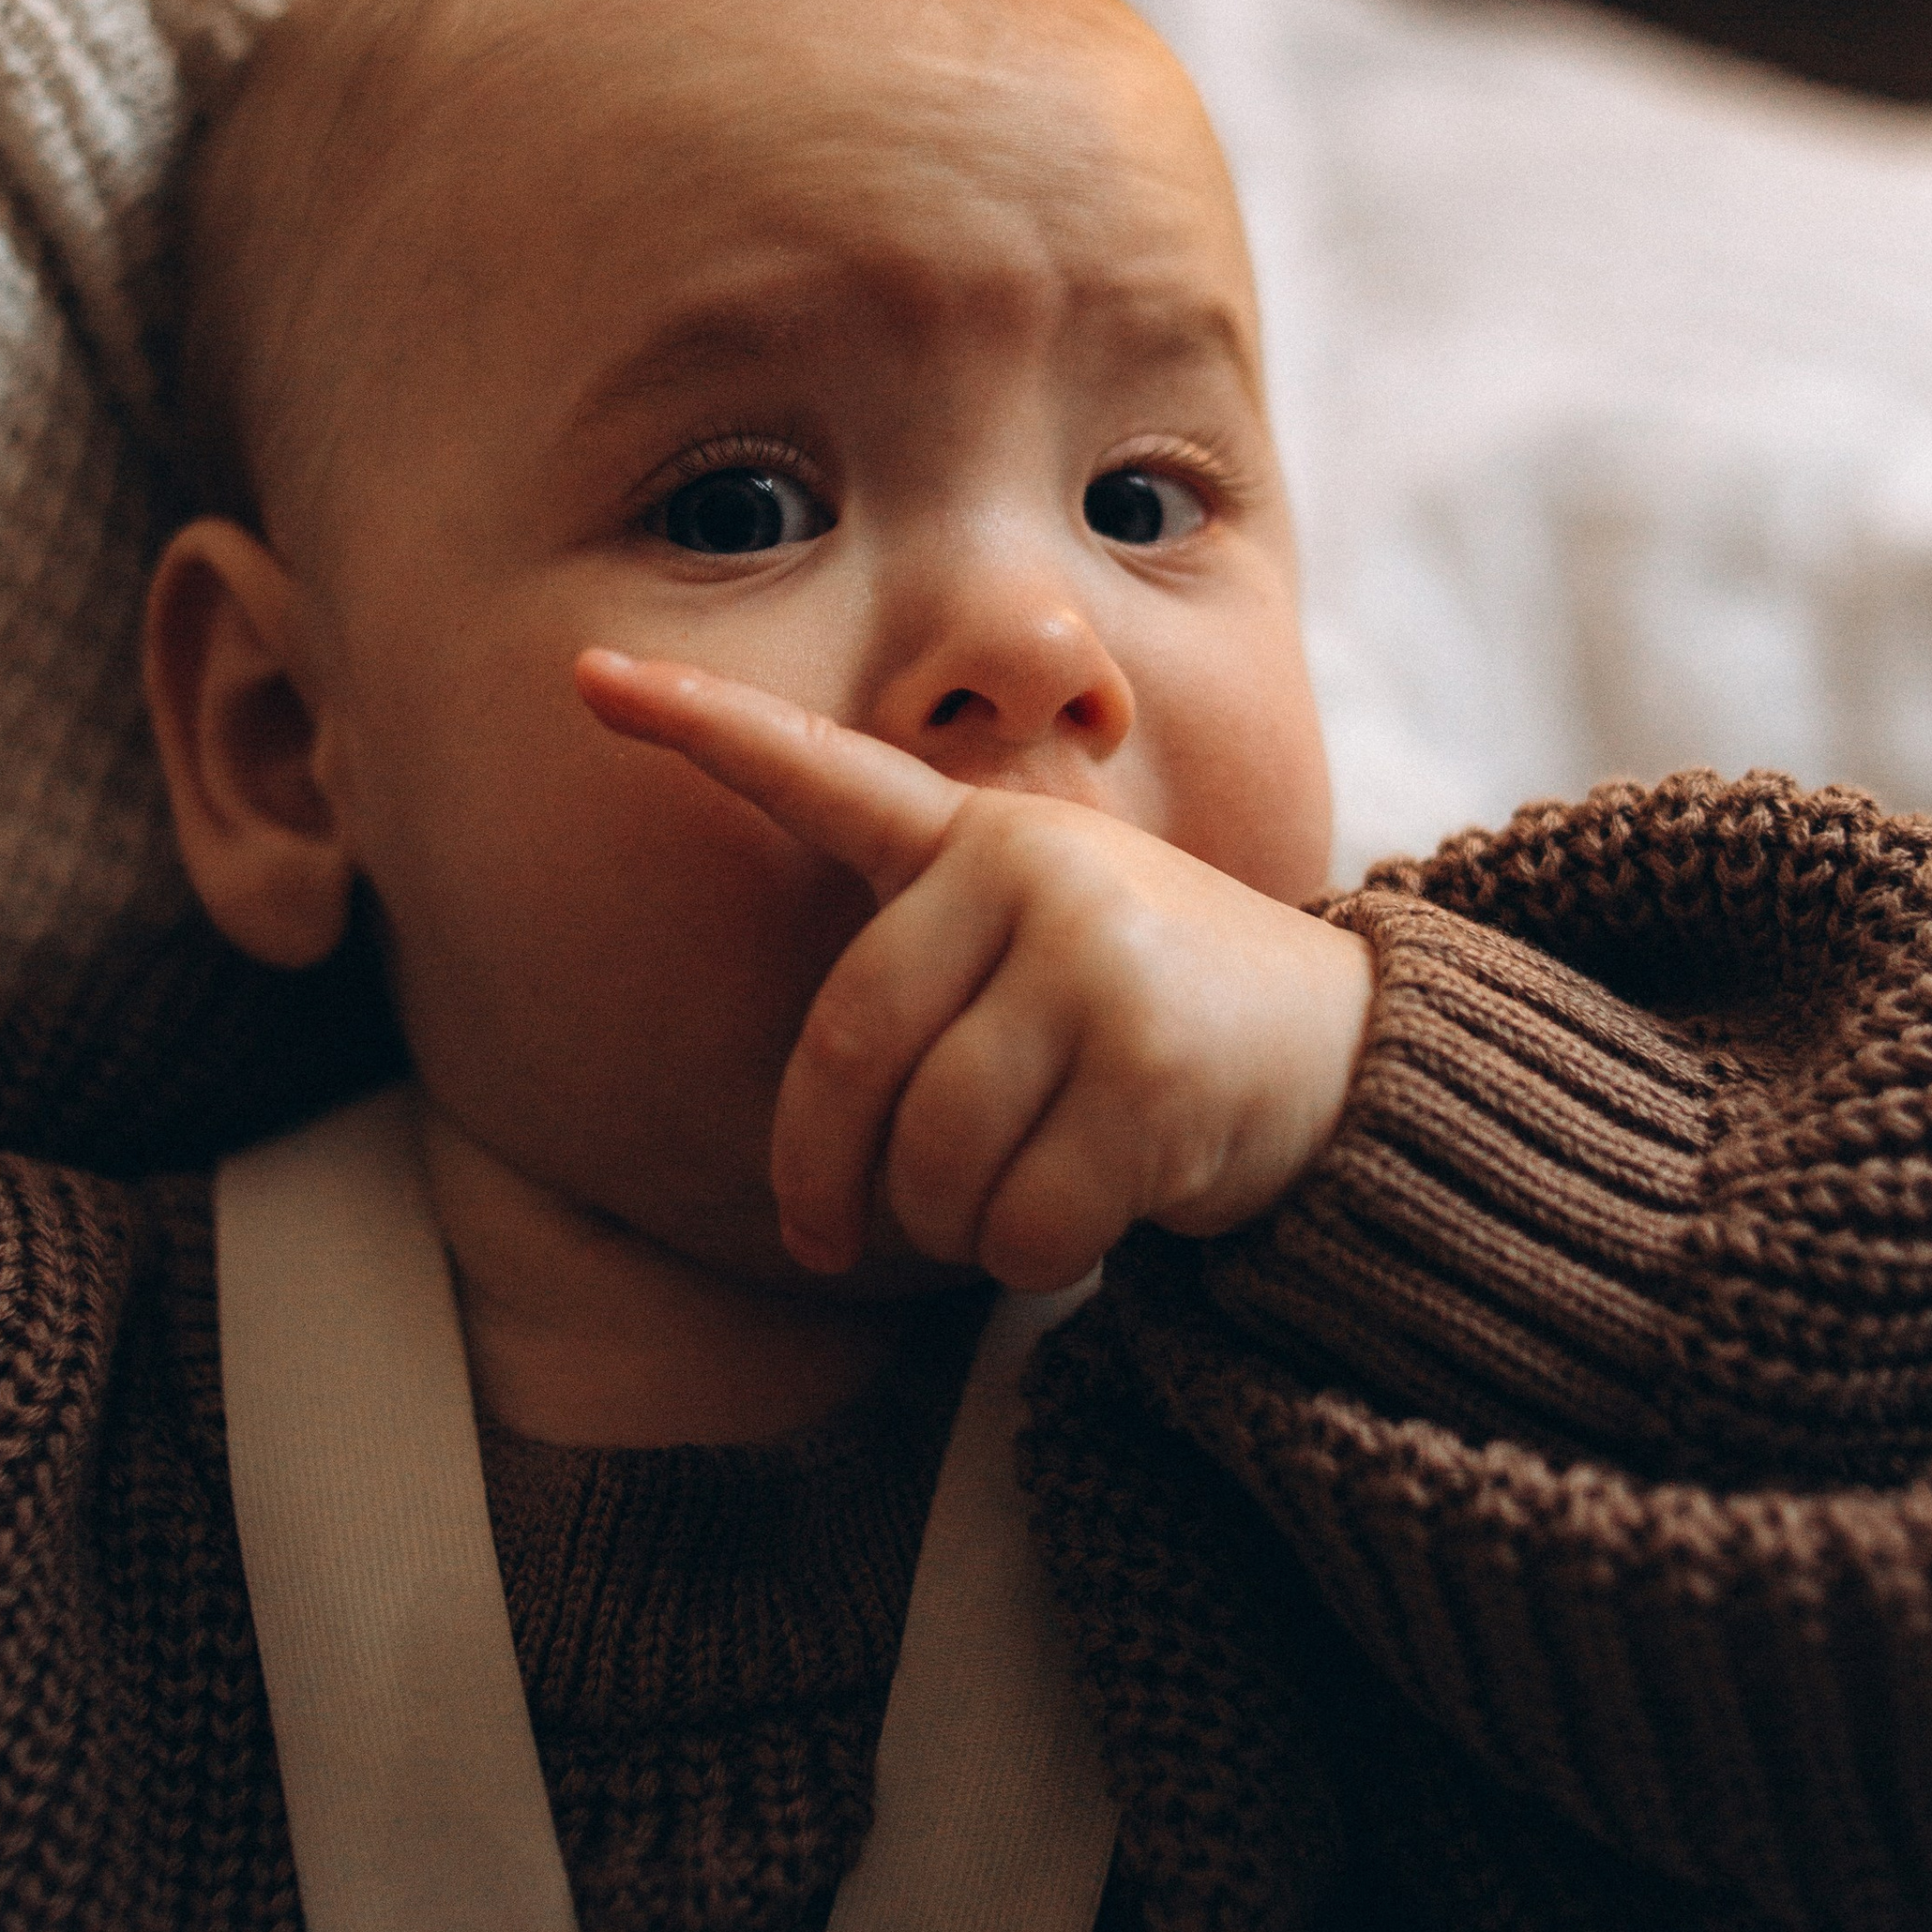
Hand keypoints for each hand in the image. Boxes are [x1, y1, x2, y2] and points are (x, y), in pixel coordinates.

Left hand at [576, 649, 1373, 1293]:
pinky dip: (1035, 1258)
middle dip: (835, 1181)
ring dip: (955, 1228)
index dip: (700, 725)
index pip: (824, 777)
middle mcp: (1033, 871)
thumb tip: (810, 1183)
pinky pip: (1019, 1222)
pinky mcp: (1151, 1069)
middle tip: (840, 1235)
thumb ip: (926, 987)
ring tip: (1021, 1196)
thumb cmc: (1144, 1024)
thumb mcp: (1040, 951)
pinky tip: (1101, 1213)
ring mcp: (1097, 961)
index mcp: (982, 837)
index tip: (585, 673)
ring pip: (931, 1157)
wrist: (1346, 1059)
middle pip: (852, 1060)